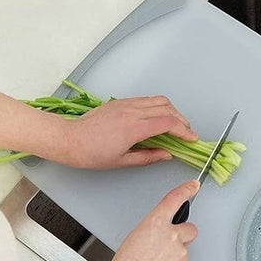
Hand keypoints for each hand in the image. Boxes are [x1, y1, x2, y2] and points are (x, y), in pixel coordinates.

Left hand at [64, 95, 197, 168]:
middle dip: (182, 120)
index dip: (184, 131)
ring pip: (158, 100)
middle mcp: (132, 112)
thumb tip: (167, 155)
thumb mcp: (123, 161)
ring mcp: (126, 104)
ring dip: (172, 111)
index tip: (192, 139)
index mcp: (133, 128)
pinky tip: (158, 118)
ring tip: (176, 124)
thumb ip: (149, 157)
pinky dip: (158, 107)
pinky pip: (146, 100)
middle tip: (187, 133)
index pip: (168, 124)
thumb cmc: (91, 154)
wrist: (69, 139)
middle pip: (167, 109)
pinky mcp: (121, 102)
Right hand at [91, 180, 198, 260]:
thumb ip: (153, 232)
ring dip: (175, 253)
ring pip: (185, 248)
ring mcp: (180, 251)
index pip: (174, 200)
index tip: (193, 186)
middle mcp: (171, 234)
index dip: (186, 190)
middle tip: (167, 247)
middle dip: (182, 235)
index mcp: (155, 223)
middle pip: (189, 228)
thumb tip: (161, 236)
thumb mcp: (135, 238)